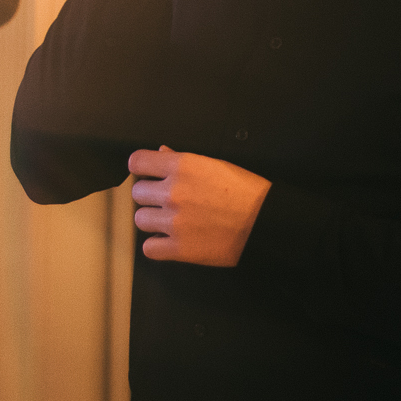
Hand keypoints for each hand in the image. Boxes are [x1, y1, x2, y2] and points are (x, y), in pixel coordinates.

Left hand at [128, 146, 271, 266]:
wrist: (264, 222)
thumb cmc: (245, 192)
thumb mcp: (215, 166)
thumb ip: (182, 160)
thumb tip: (161, 152)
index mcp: (182, 167)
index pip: (137, 162)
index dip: (141, 168)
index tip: (147, 174)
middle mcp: (173, 192)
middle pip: (138, 192)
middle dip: (151, 196)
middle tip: (168, 201)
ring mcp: (174, 222)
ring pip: (139, 219)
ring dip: (153, 220)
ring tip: (171, 221)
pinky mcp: (179, 248)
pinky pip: (148, 248)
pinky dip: (157, 246)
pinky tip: (171, 240)